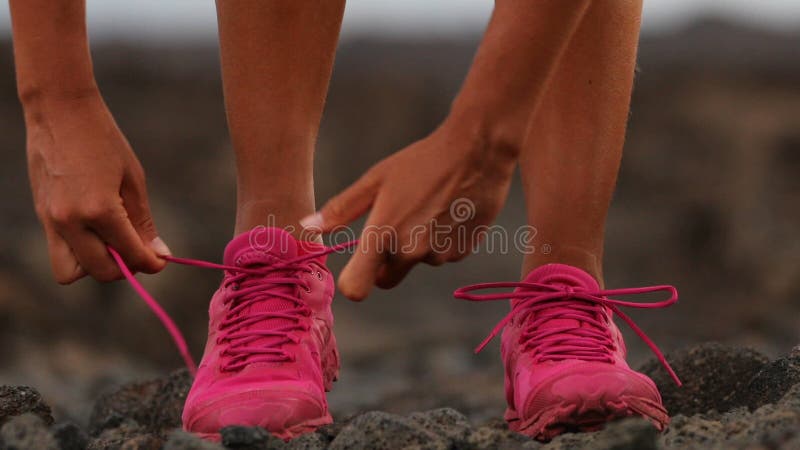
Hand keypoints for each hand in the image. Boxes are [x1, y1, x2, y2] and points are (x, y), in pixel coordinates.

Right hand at [25, 91, 167, 283]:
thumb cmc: (103, 140)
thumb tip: (159, 253)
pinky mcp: (42, 215)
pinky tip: (97, 229)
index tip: (162, 260)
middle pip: (100, 272)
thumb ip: (143, 222)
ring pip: (71, 271)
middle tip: (139, 250)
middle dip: (125, 268)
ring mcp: (51, 220)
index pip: (130, 255)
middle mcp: (70, 220)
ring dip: (95, 265)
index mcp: (99, 209)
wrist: (60, 111)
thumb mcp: (133, 180)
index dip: (151, 263)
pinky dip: (80, 251)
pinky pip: (59, 251)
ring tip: (113, 240)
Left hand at [301, 119, 516, 299]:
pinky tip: (448, 211)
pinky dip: (441, 240)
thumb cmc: (421, 161)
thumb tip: (307, 228)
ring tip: (428, 206)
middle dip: (385, 260)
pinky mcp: (463, 252)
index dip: (353, 282)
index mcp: (384, 234)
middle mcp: (411, 252)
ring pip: (417, 262)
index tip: (356, 266)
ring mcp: (440, 255)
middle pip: (387, 277)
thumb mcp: (376, 179)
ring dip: (417, 245)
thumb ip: (341, 209)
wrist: (477, 151)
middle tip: (396, 221)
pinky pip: (442, 255)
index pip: (357, 288)